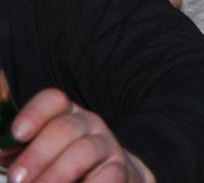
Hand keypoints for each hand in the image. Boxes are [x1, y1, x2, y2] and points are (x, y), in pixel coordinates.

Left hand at [8, 89, 154, 181]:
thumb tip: (0, 149)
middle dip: (38, 154)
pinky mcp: (120, 170)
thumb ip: (16, 151)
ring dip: (58, 173)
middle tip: (17, 179)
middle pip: (65, 128)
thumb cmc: (58, 168)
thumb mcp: (36, 156)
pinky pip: (109, 175)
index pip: (53, 101)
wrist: (106, 180)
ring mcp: (106, 146)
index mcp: (64, 114)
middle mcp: (87, 124)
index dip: (34, 114)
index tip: (17, 134)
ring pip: (85, 150)